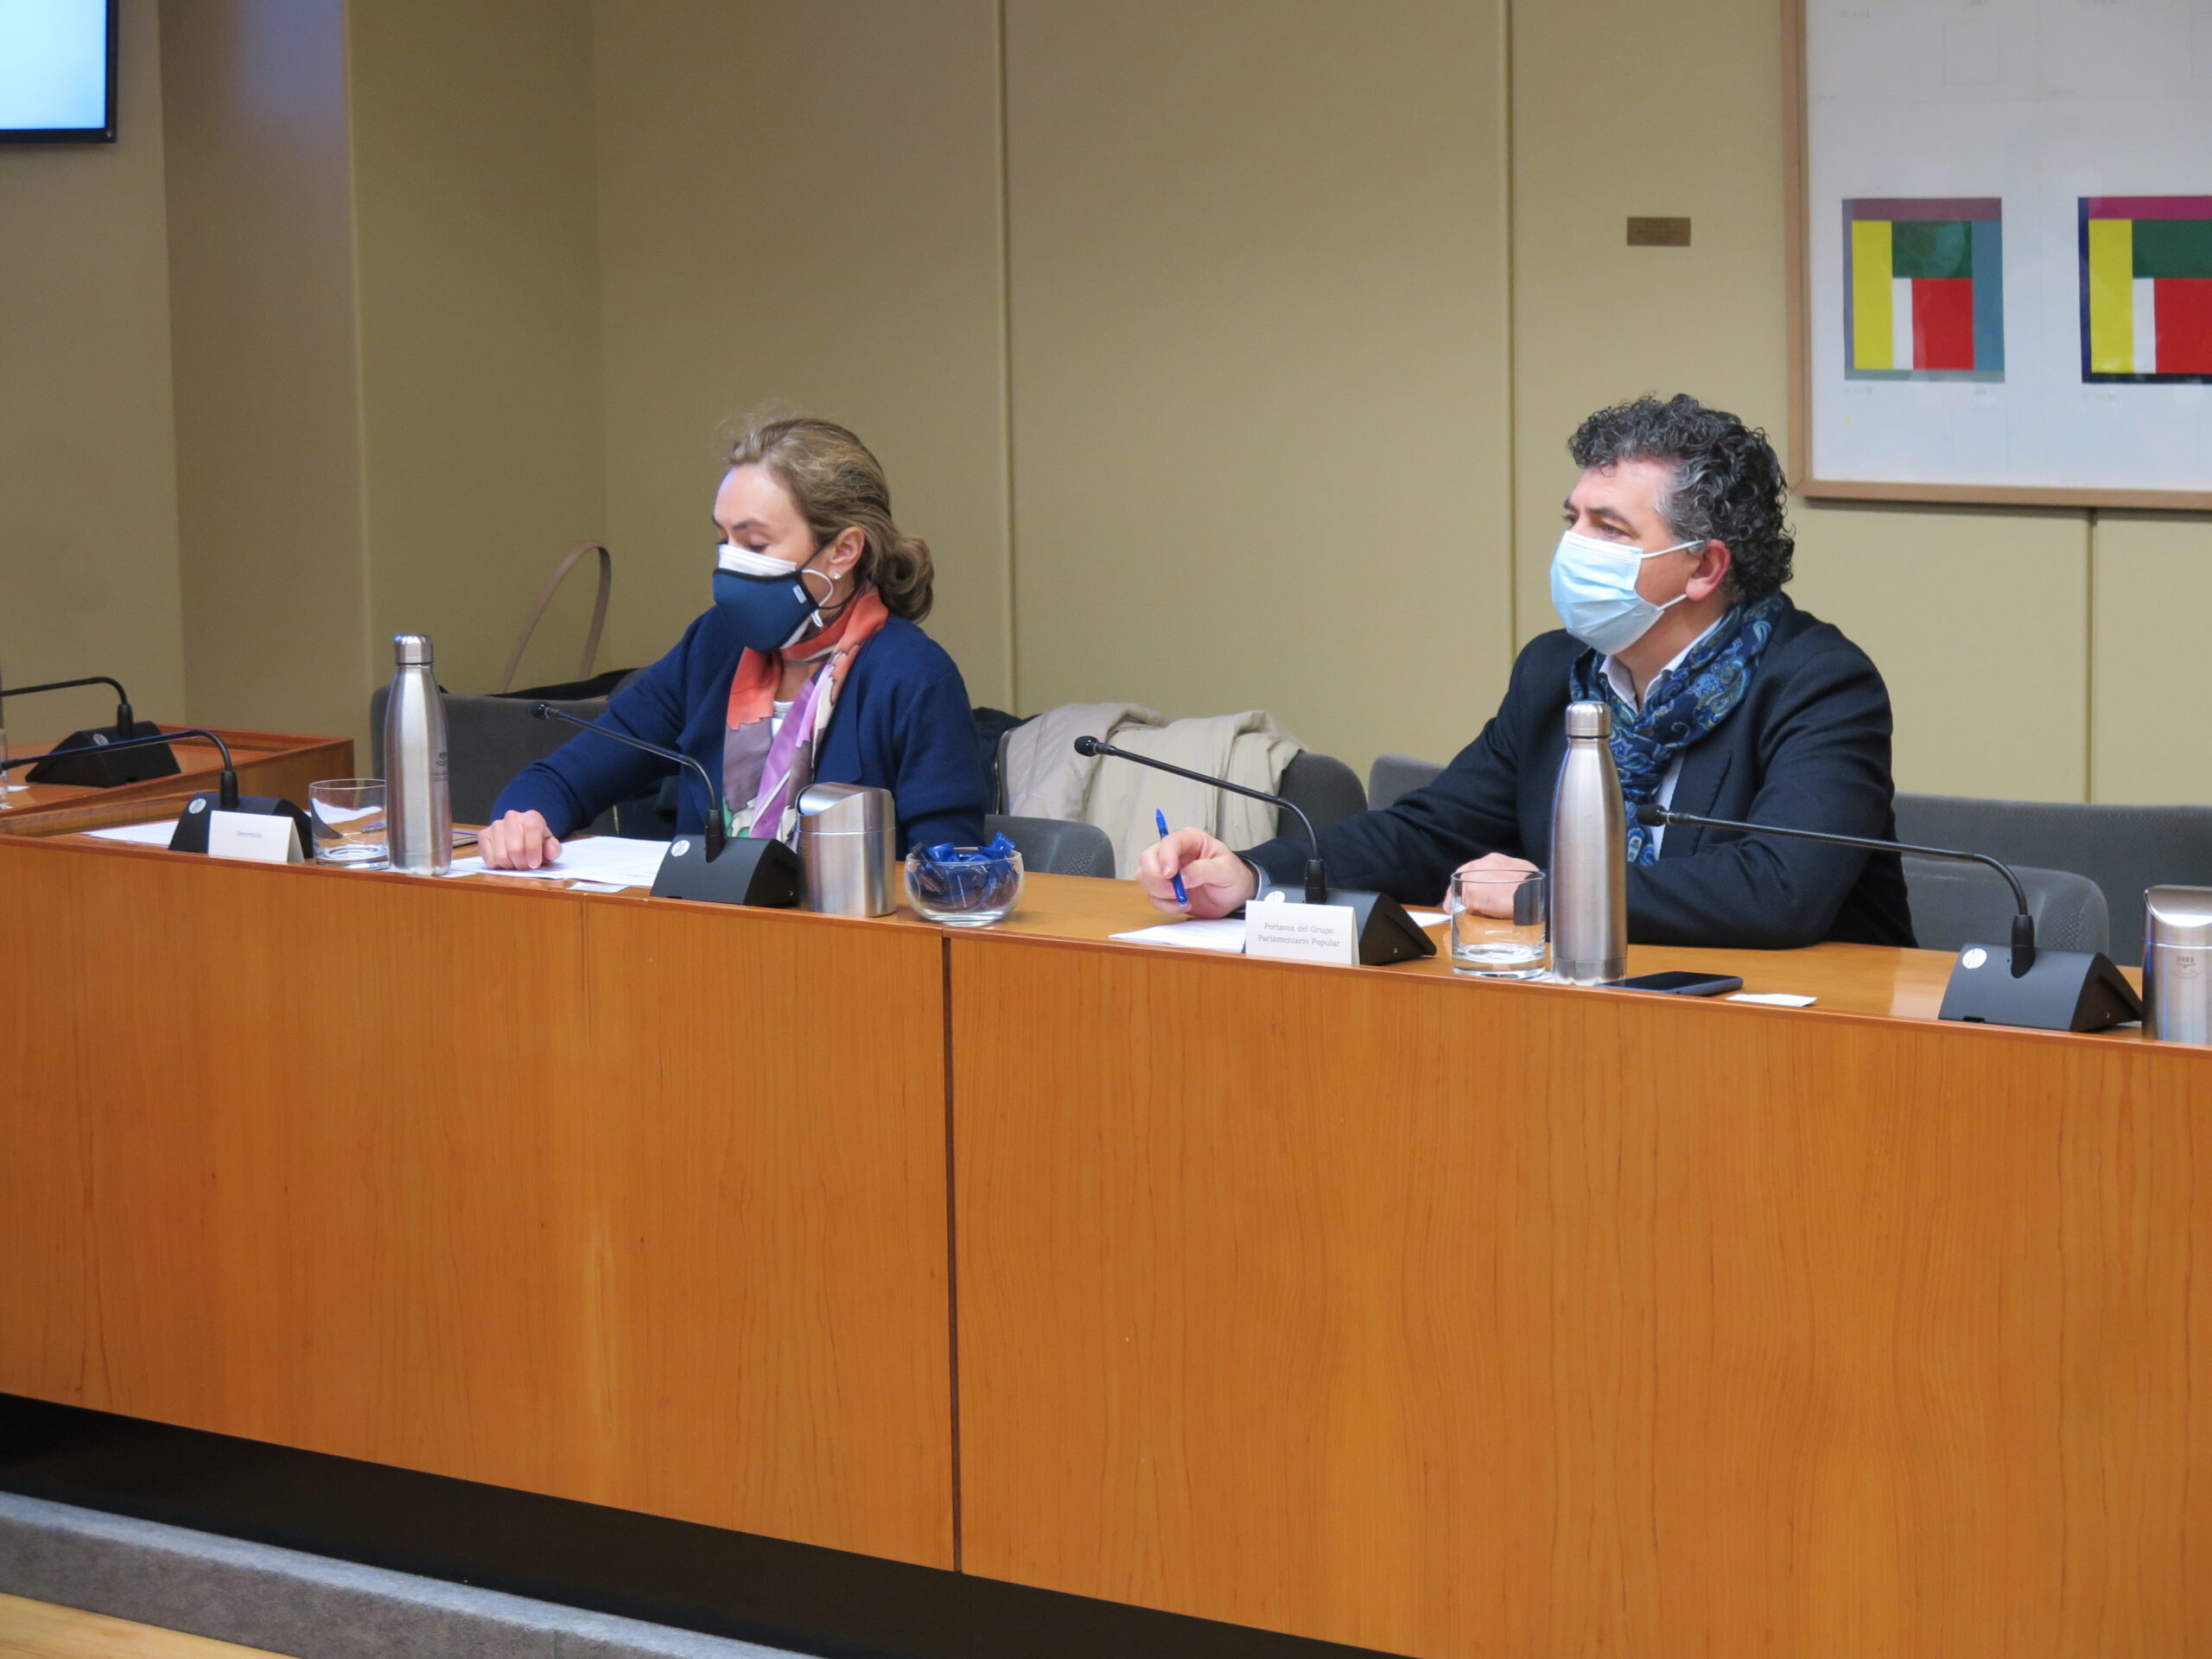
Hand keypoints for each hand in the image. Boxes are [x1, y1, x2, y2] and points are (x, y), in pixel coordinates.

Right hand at [478, 809, 561, 869]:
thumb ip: (553, 849)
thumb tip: (550, 853)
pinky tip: (505, 860)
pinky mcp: (483, 835)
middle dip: (522, 864)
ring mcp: (496, 825)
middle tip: (526, 866)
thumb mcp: (549, 845)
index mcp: (532, 817)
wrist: (520, 835)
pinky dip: (498, 866)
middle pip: (515, 849)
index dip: (533, 850)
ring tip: (516, 863)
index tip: (534, 864)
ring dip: (510, 866)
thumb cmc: (536, 842)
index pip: (532, 829)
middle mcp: (512, 817)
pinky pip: (489, 860)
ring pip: (501, 857)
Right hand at [1135, 826, 1257, 918]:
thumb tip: (1181, 877)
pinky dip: (1164, 905)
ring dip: (1160, 893)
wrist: (1234, 895)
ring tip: (1183, 899)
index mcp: (1190, 839)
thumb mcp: (1225, 870)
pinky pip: (1152, 896)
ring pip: (1144, 877)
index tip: (1171, 874)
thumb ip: (1203, 871)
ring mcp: (1166, 870)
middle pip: (1147, 858)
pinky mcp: (1164, 888)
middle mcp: (1174, 852)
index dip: (1165, 857)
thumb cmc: (1233, 876)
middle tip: (1175, 891)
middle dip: (1156, 877)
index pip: (1169, 842)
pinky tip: (1182, 905)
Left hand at [1444, 852, 1540, 914]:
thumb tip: (1507, 880)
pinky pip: (1461, 905)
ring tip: (1467, 912)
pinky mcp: (1471, 896)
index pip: (1472, 869)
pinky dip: (1464, 912)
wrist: (1532, 896)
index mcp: (1491, 860)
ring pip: (1459, 892)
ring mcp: (1472, 880)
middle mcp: (1478, 866)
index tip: (1471, 890)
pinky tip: (1468, 917)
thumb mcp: (1521, 870)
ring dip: (1463, 902)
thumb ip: (1507, 872)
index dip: (1471, 881)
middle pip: (1462, 879)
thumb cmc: (1533, 885)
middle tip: (1465, 903)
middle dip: (1463, 891)